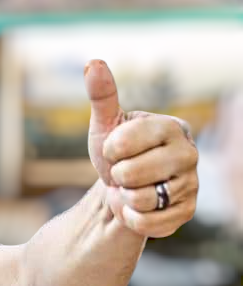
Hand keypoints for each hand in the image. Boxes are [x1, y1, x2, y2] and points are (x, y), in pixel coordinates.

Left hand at [85, 59, 198, 237]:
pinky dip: (130, 217)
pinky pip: (147, 222)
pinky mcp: (187, 212)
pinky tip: (136, 207)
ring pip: (141, 199)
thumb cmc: (116, 151)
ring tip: (130, 189)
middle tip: (123, 172)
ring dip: (123, 198)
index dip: (109, 150)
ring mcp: (191, 184)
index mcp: (171, 126)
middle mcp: (189, 153)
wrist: (123, 188)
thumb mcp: (105, 124)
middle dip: (116, 176)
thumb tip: (93, 63)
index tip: (115, 149)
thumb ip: (102, 96)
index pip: (123, 143)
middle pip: (131, 174)